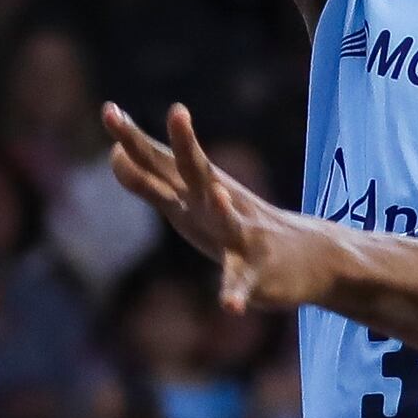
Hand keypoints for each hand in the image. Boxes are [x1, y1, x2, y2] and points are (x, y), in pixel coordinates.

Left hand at [104, 103, 335, 316]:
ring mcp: (240, 235)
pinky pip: (241, 282)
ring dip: (222, 208)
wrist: (309, 256)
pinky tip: (228, 306)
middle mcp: (216, 204)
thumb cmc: (237, 225)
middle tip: (178, 111)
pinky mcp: (256, 272)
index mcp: (196, 190)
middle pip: (195, 170)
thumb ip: (150, 181)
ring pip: (228, 218)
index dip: (133, 138)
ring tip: (218, 193)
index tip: (109, 110)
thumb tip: (114, 153)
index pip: (160, 159)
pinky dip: (234, 292)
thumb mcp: (188, 202)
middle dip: (183, 143)